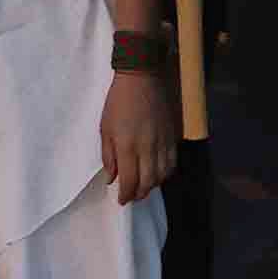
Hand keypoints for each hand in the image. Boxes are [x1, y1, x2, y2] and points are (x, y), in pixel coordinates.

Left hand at [101, 71, 174, 203]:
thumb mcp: (105, 128)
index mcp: (128, 146)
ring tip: (144, 187)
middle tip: (131, 196)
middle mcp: (148, 148)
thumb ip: (108, 156)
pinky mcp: (172, 136)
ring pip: (162, 175)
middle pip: (148, 183)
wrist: (142, 78)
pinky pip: (172, 162)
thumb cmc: (118, 102)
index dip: (126, 195)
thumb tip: (111, 178)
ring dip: (153, 186)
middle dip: (139, 194)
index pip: (130, 181)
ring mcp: (163, 143)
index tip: (121, 200)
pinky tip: (157, 173)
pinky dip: (165, 173)